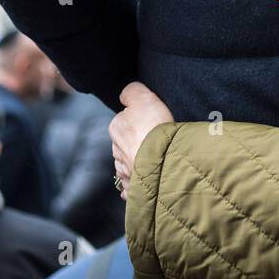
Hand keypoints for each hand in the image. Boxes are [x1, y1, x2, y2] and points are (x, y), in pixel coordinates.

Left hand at [110, 81, 172, 199]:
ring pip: (127, 164)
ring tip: (151, 161)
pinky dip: (135, 184)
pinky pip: (131, 185)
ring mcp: (124, 171)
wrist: (162, 161)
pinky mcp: (133, 187)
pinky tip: (142, 181)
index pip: (123, 121)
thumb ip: (131, 91)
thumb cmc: (152, 128)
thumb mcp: (142, 97)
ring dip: (135, 163)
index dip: (137, 120)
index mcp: (116, 128)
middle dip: (134, 143)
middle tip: (152, 141)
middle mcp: (116, 150)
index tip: (150, 121)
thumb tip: (125, 94)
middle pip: (124, 143)